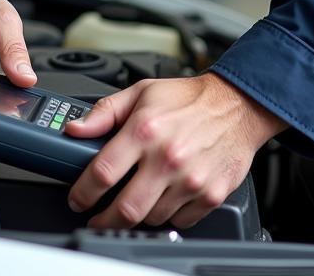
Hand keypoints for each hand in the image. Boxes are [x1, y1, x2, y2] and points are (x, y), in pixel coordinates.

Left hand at [65, 72, 285, 228]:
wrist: (238, 105)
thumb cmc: (190, 99)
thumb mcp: (142, 92)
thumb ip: (105, 111)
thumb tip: (76, 129)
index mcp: (145, 130)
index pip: (102, 173)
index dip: (82, 192)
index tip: (78, 197)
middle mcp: (167, 158)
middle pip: (124, 209)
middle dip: (103, 219)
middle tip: (98, 216)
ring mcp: (190, 180)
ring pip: (151, 218)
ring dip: (137, 215)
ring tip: (136, 200)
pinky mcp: (210, 195)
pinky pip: (179, 221)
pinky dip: (167, 215)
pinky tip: (165, 197)